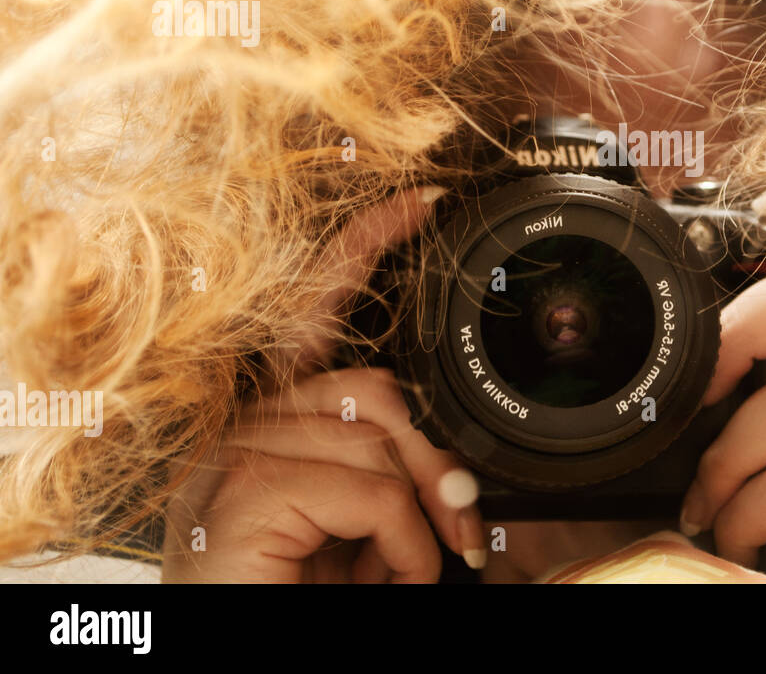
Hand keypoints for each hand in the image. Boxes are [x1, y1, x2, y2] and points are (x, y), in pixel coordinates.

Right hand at [162, 189, 485, 581]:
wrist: (234, 654)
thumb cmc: (290, 597)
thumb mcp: (354, 531)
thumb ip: (385, 480)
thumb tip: (459, 476)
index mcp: (273, 427)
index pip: (316, 313)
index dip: (364, 249)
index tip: (419, 202)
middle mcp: (245, 428)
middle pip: (375, 387)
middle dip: (437, 459)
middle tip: (466, 531)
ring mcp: (236, 455)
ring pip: (378, 439)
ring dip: (421, 520)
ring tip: (411, 572)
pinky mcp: (245, 493)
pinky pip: (368, 489)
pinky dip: (403, 544)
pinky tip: (387, 578)